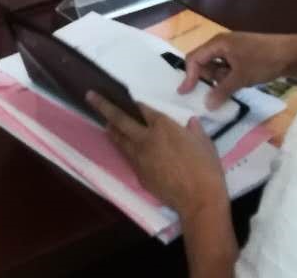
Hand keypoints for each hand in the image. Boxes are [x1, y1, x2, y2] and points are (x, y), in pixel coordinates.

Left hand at [86, 92, 227, 219]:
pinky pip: (128, 157)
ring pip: (119, 138)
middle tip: (90, 96)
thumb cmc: (206, 168)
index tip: (127, 97)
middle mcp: (146, 138)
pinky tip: (123, 147)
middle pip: (120, 119)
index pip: (143, 108)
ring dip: (111, 128)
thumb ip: (194, 130)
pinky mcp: (139, 173)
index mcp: (163, 126)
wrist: (198, 200)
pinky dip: (124, 149)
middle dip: (104, 106)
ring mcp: (139, 157)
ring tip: (104, 121)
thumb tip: (190, 122)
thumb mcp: (204, 143)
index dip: (135, 102)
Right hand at [178, 32, 296, 109]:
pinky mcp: (243, 56)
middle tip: (213, 92)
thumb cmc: (264, 61)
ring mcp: (233, 49)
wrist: (292, 54)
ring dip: (220, 79)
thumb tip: (206, 105)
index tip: (186, 93)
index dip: (188, 75)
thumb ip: (221, 90)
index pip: (194, 58)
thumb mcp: (241, 77)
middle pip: (204, 62)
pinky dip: (229, 78)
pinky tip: (239, 84)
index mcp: (218, 43)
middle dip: (207, 78)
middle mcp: (222, 44)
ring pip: (217, 67)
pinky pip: (228, 68)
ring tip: (232, 87)